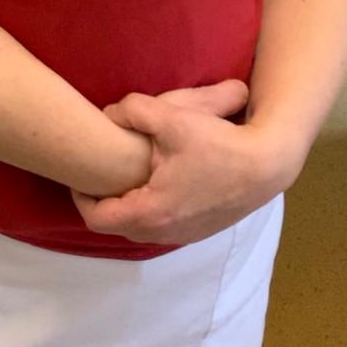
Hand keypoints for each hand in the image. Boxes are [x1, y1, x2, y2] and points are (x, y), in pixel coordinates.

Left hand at [71, 83, 284, 246]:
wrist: (266, 165)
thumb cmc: (218, 144)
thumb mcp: (172, 118)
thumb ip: (133, 110)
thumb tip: (108, 113)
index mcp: (149, 212)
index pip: (96, 217)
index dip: (81, 195)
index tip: (82, 172)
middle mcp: (162, 232)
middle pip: (115, 225)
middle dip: (103, 200)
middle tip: (101, 171)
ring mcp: (182, 236)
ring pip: (139, 227)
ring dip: (128, 205)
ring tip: (127, 174)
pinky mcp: (198, 231)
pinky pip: (160, 225)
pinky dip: (149, 207)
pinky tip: (158, 181)